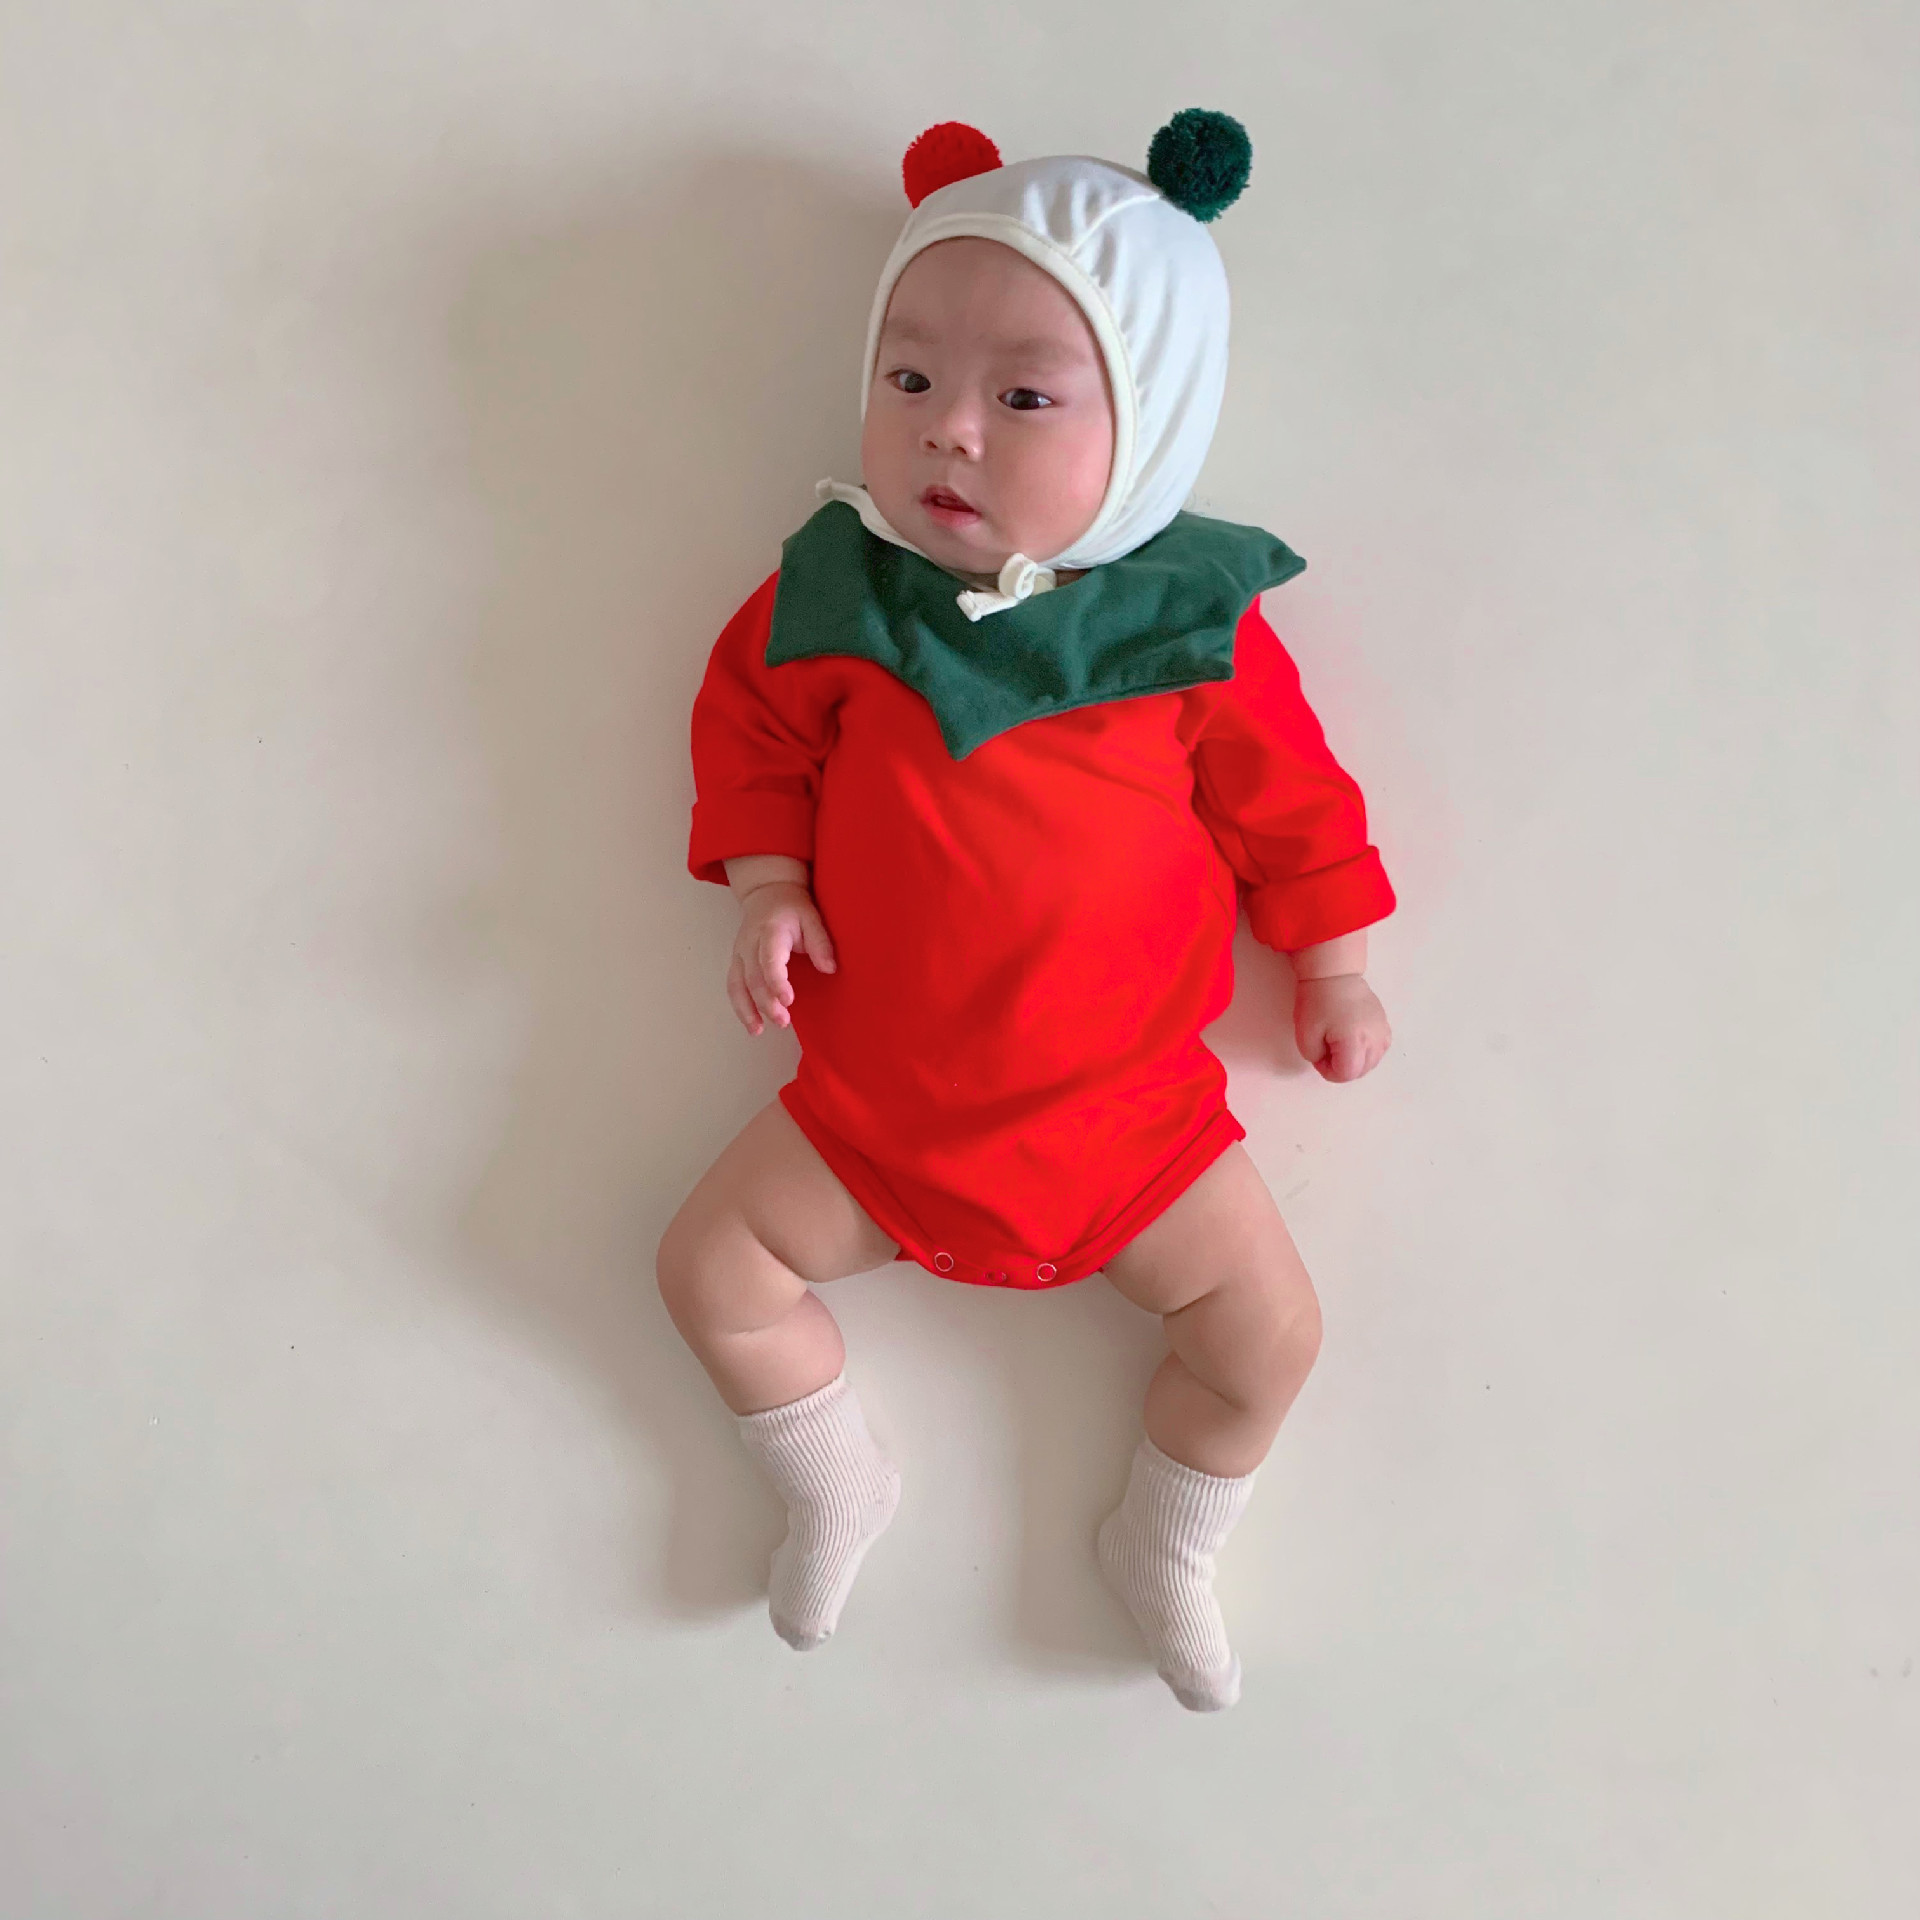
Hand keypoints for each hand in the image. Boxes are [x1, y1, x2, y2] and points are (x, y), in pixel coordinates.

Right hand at [727, 881, 836, 1035]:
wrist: (767, 893)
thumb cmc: (793, 908)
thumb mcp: (812, 918)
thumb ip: (821, 943)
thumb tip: (829, 969)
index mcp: (770, 931)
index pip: (770, 959)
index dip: (777, 981)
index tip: (788, 1000)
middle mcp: (750, 943)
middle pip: (753, 977)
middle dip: (766, 1002)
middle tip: (783, 1021)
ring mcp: (740, 953)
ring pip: (738, 984)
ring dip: (747, 1009)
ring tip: (759, 1031)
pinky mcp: (736, 961)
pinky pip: (733, 986)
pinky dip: (740, 1006)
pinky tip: (752, 1024)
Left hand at [1293, 973, 1390, 1082]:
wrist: (1334, 975)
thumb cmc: (1318, 1002)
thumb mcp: (1305, 1036)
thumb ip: (1316, 1058)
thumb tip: (1328, 1061)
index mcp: (1355, 1042)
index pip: (1346, 1074)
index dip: (1328, 1070)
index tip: (1319, 1055)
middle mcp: (1375, 1040)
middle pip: (1361, 1071)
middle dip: (1342, 1067)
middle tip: (1327, 1048)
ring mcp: (1383, 1032)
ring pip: (1372, 1063)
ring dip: (1354, 1060)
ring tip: (1339, 1042)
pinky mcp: (1385, 1025)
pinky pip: (1378, 1050)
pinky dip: (1366, 1051)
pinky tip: (1353, 1038)